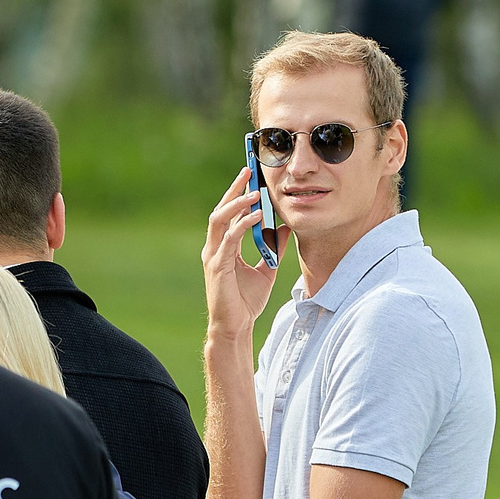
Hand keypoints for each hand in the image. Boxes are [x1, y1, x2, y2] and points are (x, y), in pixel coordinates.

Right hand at [201, 168, 280, 342]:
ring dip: (237, 203)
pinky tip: (258, 216)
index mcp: (224, 247)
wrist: (236, 327)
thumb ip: (274, 247)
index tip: (250, 176)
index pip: (229, 214)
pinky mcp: (217, 267)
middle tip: (248, 171)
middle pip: (221, 210)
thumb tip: (286, 227)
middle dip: (234, 190)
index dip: (238, 194)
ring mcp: (213, 256)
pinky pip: (230, 239)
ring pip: (220, 220)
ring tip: (255, 192)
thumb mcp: (267, 268)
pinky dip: (243, 225)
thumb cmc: (246, 301)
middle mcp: (215, 248)